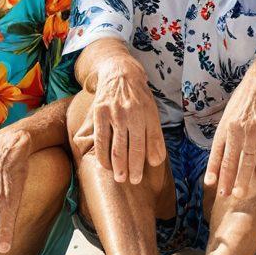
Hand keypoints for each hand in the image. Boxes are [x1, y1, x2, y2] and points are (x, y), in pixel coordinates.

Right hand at [86, 62, 164, 183]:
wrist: (120, 73)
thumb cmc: (139, 97)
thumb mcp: (152, 112)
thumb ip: (155, 136)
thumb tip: (156, 161)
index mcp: (147, 113)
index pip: (147, 143)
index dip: (143, 163)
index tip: (140, 176)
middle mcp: (131, 113)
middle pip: (131, 148)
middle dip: (132, 169)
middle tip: (131, 181)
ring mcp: (114, 113)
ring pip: (115, 147)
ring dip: (117, 166)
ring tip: (119, 178)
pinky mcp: (99, 113)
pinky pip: (100, 140)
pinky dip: (103, 156)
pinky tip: (106, 165)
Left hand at [205, 74, 255, 198]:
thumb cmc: (242, 104)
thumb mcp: (226, 117)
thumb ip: (224, 138)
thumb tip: (219, 162)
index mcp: (224, 128)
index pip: (217, 153)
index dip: (214, 170)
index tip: (211, 185)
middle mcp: (237, 131)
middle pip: (232, 160)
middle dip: (228, 180)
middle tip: (226, 195)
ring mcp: (255, 132)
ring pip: (248, 160)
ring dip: (244, 179)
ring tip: (240, 192)